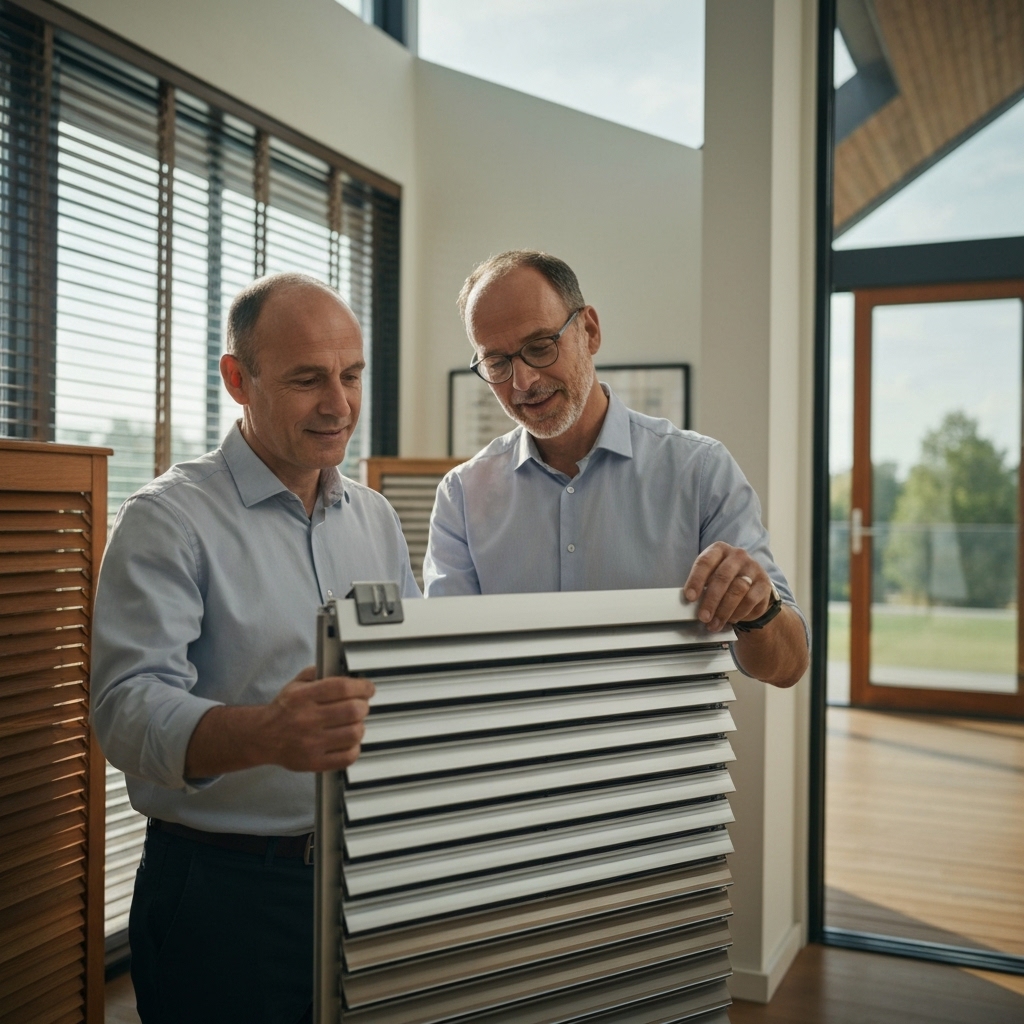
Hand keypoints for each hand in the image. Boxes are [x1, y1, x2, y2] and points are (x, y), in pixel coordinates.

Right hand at [257, 666, 374, 771]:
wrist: (262, 737)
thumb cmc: (284, 710)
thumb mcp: (296, 684)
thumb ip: (318, 673)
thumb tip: (344, 672)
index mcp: (303, 697)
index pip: (342, 688)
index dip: (362, 687)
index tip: (368, 689)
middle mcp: (307, 719)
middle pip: (353, 710)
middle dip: (363, 706)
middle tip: (360, 706)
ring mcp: (311, 743)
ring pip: (354, 733)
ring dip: (359, 726)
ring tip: (353, 723)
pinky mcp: (314, 762)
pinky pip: (348, 757)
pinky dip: (354, 747)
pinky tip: (347, 741)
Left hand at [683, 542, 773, 632]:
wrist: (752, 586)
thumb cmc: (724, 581)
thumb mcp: (710, 577)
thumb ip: (701, 586)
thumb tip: (689, 604)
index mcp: (719, 550)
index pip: (705, 562)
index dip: (696, 580)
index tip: (689, 597)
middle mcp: (737, 555)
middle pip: (722, 577)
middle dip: (711, 600)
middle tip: (703, 617)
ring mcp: (753, 568)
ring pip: (737, 590)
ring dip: (724, 610)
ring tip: (714, 623)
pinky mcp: (764, 583)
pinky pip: (750, 600)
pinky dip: (738, 612)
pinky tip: (731, 619)